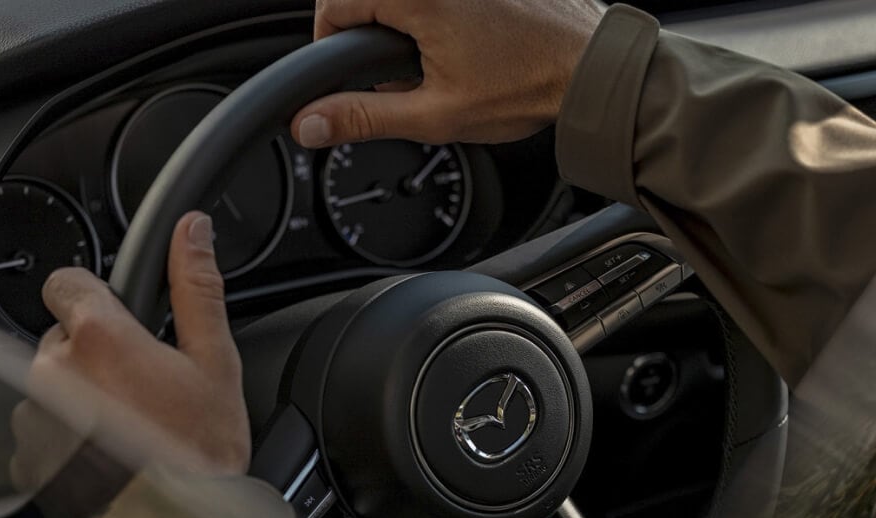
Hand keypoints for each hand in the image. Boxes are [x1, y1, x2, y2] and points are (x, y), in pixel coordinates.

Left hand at [10, 212, 249, 491]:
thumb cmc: (201, 454)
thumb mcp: (216, 362)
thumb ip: (197, 289)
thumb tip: (193, 231)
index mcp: (99, 337)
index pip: (66, 281)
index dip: (94, 296)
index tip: (119, 319)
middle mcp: (53, 370)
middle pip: (62, 336)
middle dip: (95, 354)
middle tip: (141, 389)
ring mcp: (34, 416)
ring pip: (50, 383)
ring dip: (79, 396)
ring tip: (125, 428)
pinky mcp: (26, 456)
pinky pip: (40, 427)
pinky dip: (65, 436)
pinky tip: (105, 453)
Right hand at [291, 0, 603, 147]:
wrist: (590, 68)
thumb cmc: (526, 87)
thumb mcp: (434, 115)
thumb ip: (363, 116)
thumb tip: (309, 123)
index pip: (332, 4)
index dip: (328, 46)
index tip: (345, 76)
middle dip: (364, 33)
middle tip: (391, 75)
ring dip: (397, 23)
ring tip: (432, 60)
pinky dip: (427, 13)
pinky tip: (456, 42)